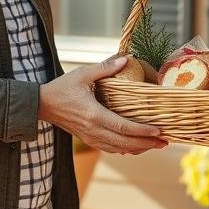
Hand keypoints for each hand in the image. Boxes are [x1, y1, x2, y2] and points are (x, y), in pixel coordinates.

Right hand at [39, 57, 167, 154]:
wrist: (43, 104)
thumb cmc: (62, 87)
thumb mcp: (83, 74)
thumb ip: (105, 68)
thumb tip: (126, 59)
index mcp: (94, 115)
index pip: (124, 127)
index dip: (143, 131)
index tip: (159, 131)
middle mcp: (94, 130)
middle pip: (125, 143)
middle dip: (147, 143)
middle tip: (165, 142)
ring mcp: (91, 137)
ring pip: (119, 149)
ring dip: (138, 148)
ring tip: (155, 145)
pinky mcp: (88, 139)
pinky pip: (110, 149)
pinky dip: (126, 149)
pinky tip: (136, 146)